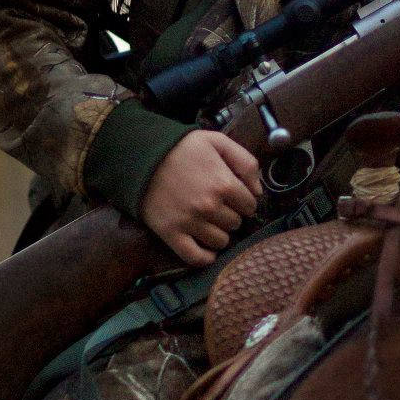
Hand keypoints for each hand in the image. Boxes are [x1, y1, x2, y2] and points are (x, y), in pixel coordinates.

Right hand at [140, 129, 262, 265]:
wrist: (142, 157)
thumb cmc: (182, 148)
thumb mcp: (218, 142)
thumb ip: (245, 162)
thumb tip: (258, 191)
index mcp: (224, 184)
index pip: (250, 205)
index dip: (244, 200)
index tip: (235, 197)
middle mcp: (209, 207)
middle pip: (236, 223)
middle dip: (231, 215)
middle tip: (219, 206)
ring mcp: (190, 222)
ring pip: (220, 241)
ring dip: (219, 233)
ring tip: (210, 222)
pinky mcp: (171, 234)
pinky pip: (195, 257)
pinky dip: (205, 257)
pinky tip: (207, 248)